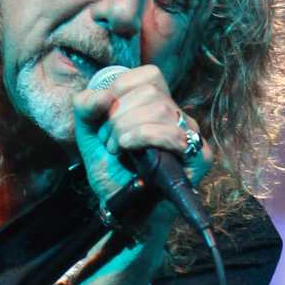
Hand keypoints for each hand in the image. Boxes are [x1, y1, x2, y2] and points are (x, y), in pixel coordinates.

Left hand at [71, 64, 212, 207]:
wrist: (120, 208)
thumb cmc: (110, 170)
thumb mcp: (88, 133)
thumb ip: (85, 106)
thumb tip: (103, 95)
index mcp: (157, 103)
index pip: (148, 76)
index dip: (120, 91)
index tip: (105, 119)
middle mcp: (177, 116)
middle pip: (150, 92)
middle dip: (118, 117)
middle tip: (110, 142)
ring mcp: (189, 134)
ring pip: (159, 109)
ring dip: (126, 130)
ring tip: (118, 150)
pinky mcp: (199, 155)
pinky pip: (172, 134)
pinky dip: (142, 137)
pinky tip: (128, 149)